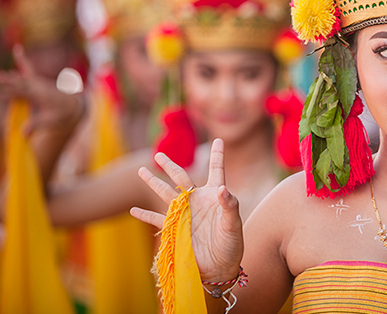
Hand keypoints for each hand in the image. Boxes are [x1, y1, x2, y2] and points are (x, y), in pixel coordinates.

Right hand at [0, 45, 84, 136]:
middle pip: (16, 82)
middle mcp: (36, 85)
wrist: (73, 104)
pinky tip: (17, 49)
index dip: (7, 91)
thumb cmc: (61, 113)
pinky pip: (28, 68)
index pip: (18, 92)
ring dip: (7, 76)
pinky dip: (22, 59)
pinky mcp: (37, 80)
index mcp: (37, 94)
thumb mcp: (49, 120)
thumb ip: (36, 124)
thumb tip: (24, 134)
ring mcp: (36, 81)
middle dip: (6, 81)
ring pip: (19, 75)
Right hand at [131, 139, 244, 282]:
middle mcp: (197, 200)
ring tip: (141, 171)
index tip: (218, 140)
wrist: (219, 267)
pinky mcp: (174, 230)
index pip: (216, 170)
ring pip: (165, 193)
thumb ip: (229, 205)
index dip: (217, 155)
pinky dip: (144, 215)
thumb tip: (223, 188)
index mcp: (214, 195)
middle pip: (182, 177)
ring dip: (153, 183)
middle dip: (171, 165)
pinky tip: (132, 210)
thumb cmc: (231, 244)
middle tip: (159, 154)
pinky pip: (156, 220)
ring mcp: (184, 214)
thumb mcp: (233, 224)